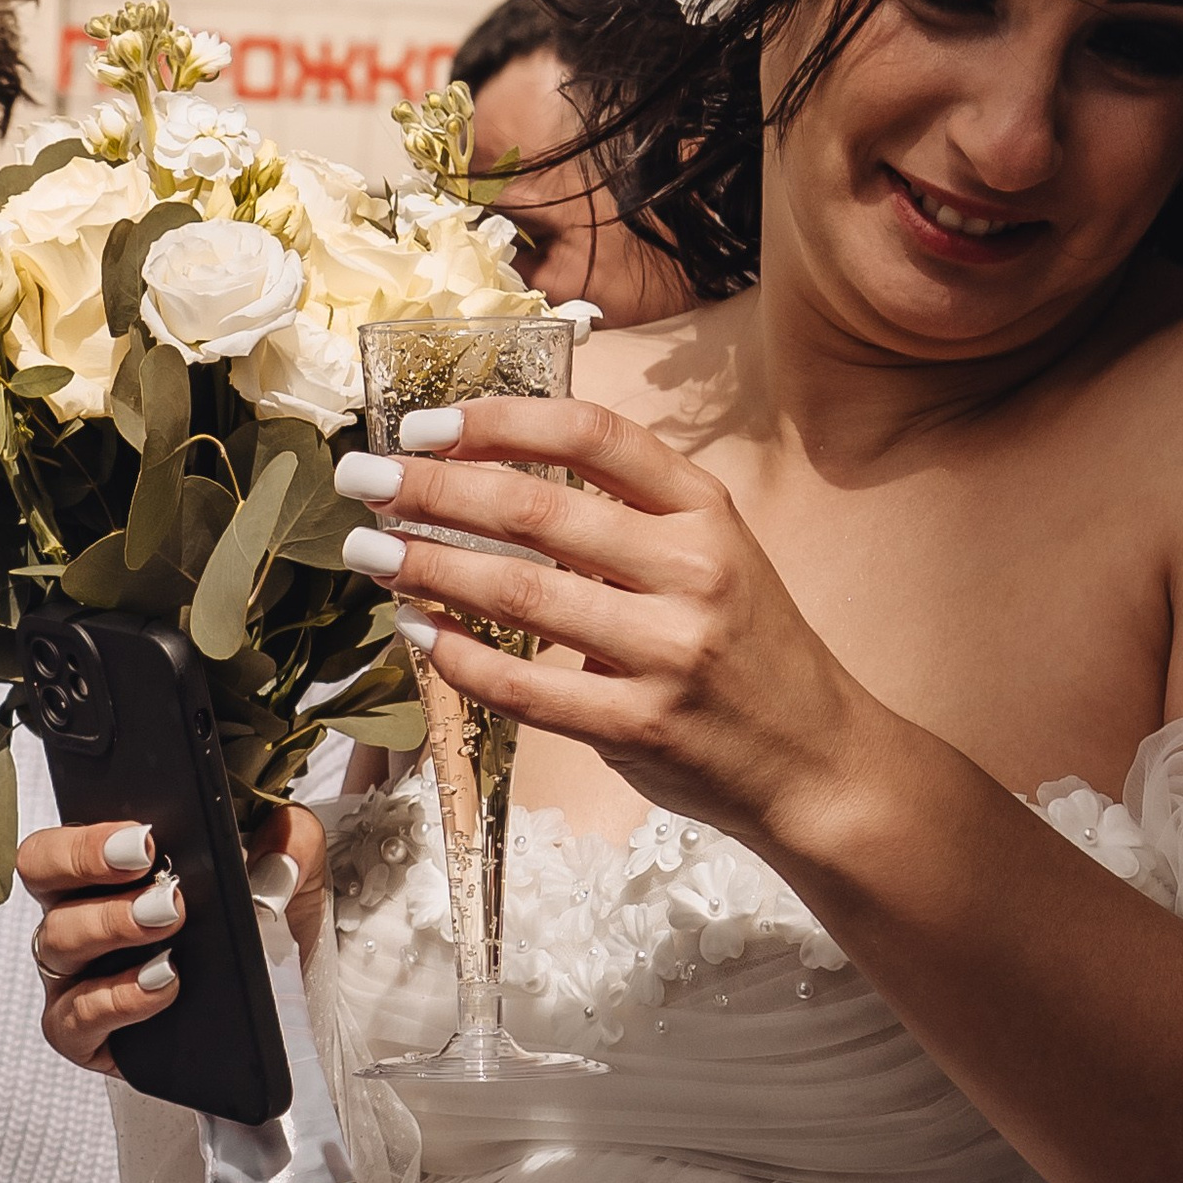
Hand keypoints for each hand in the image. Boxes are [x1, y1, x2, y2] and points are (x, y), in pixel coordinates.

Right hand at [14, 807, 325, 1076]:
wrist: (282, 1020)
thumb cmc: (259, 939)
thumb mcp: (288, 885)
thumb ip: (289, 846)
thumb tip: (283, 836)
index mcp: (110, 867)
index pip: (70, 833)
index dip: (91, 832)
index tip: (145, 838)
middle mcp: (80, 912)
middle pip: (41, 870)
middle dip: (85, 860)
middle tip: (147, 864)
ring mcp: (76, 975)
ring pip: (57, 940)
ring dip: (110, 924)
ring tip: (167, 922)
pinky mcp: (85, 1033)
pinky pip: (74, 1017)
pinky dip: (117, 999)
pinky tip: (162, 984)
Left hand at [337, 397, 865, 851]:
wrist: (818, 762)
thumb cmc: (747, 649)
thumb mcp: (712, 554)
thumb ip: (626, 517)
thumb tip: (492, 475)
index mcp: (707, 511)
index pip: (592, 437)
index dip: (498, 421)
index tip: (423, 424)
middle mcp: (694, 571)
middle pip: (537, 511)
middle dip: (431, 489)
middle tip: (364, 482)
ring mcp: (669, 653)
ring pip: (519, 595)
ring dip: (428, 567)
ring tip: (370, 553)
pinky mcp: (640, 728)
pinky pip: (525, 688)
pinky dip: (459, 657)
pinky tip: (416, 632)